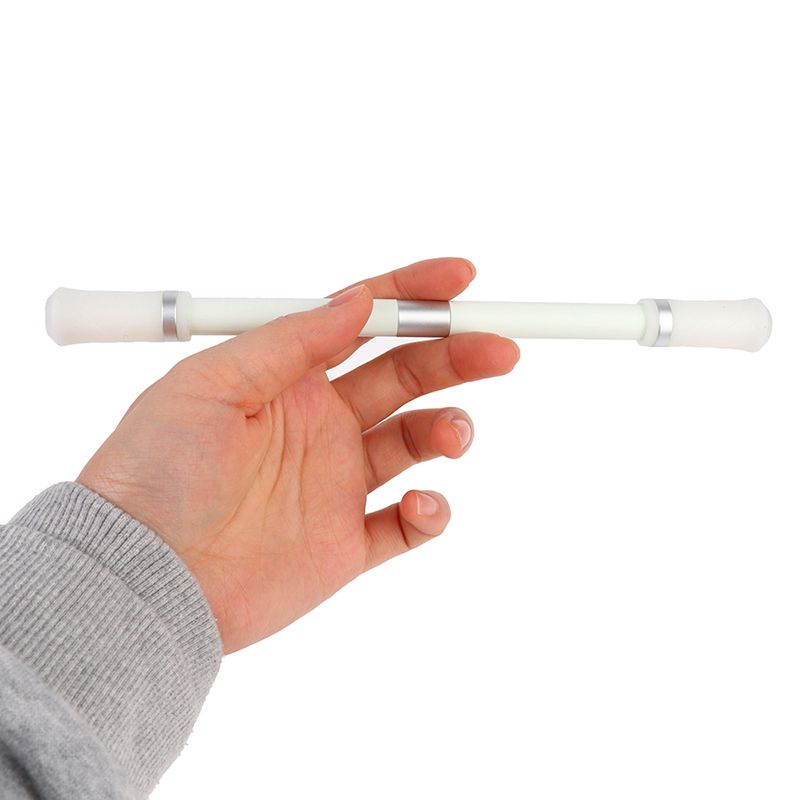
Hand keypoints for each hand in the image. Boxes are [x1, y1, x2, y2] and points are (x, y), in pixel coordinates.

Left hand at [78, 258, 519, 652]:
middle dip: (456, 355)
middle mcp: (320, 423)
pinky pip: (407, 525)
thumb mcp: (211, 383)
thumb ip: (288, 341)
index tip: (463, 280)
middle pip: (405, 376)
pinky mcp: (346, 543)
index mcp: (288, 378)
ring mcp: (337, 483)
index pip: (364, 325)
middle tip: (499, 349)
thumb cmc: (156, 471)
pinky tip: (420, 504)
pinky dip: (431, 512)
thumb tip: (357, 300)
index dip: (415, 298)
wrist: (141, 576)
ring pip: (416, 442)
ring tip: (451, 434)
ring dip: (448, 428)